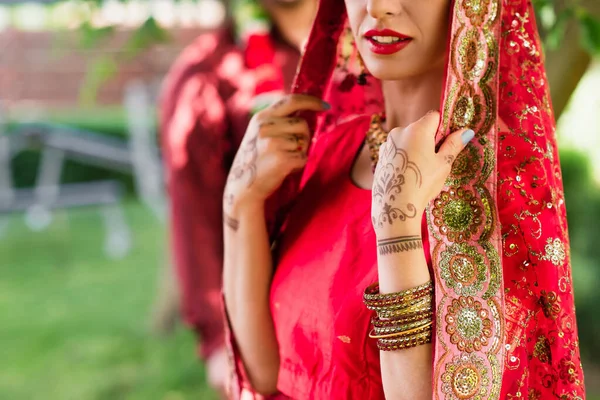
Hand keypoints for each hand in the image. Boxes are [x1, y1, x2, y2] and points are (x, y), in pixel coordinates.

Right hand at [224, 94, 328, 212]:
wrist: (242, 186)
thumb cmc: (257, 158)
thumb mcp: (260, 132)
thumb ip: (279, 120)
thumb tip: (308, 111)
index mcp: (261, 117)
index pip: (292, 101)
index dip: (311, 101)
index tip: (325, 105)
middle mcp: (265, 127)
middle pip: (302, 124)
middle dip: (304, 136)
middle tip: (292, 149)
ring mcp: (272, 143)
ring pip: (304, 142)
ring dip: (300, 152)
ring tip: (284, 159)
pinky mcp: (281, 160)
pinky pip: (303, 158)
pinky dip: (298, 165)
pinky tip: (285, 169)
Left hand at [371, 111, 474, 236]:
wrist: (395, 206)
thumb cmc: (422, 184)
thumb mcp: (443, 164)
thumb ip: (454, 144)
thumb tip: (466, 131)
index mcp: (417, 129)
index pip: (434, 116)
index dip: (443, 128)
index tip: (447, 142)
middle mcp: (399, 131)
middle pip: (420, 128)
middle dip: (429, 140)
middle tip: (435, 161)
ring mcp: (387, 144)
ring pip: (408, 140)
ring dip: (416, 149)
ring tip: (420, 171)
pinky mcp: (381, 156)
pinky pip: (397, 151)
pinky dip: (404, 157)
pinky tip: (408, 174)